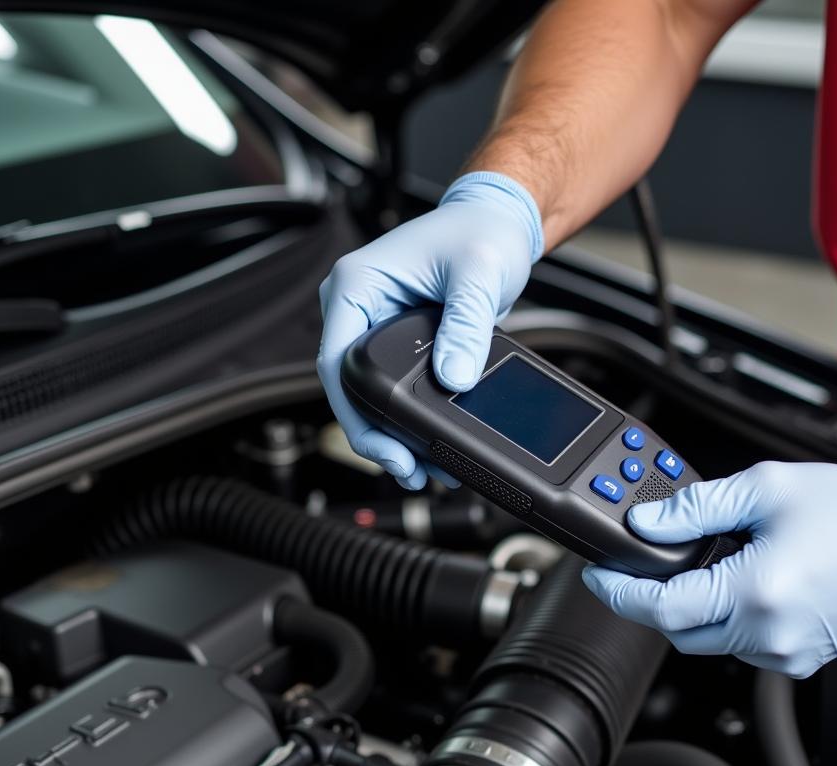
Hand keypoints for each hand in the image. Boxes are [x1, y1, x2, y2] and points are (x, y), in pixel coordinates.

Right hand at [318, 172, 542, 488]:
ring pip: (371, 397)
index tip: (386, 448)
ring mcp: (376, 331)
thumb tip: (455, 377)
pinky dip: (411, 421)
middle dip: (376, 435)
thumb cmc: (480, 232)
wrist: (499, 224)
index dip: (356, 414)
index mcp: (356, 286)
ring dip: (394, 435)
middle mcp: (357, 310)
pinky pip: (395, 391)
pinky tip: (432, 448)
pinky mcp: (400, 347)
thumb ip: (465, 326)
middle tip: (409, 469)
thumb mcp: (478, 275)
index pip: (337, 363)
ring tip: (425, 470)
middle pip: (350, 390)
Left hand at [583, 462, 836, 677]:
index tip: (598, 574)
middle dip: (652, 601)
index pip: (659, 608)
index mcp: (754, 592)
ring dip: (691, 610)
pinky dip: (726, 619)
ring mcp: (784, 652)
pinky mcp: (799, 658)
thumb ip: (695, 509)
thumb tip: (648, 523)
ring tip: (703, 567)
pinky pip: (740, 646)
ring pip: (707, 642)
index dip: (619, 592)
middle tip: (643, 567)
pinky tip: (739, 586)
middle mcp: (767, 633)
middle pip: (677, 631)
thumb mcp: (764, 490)